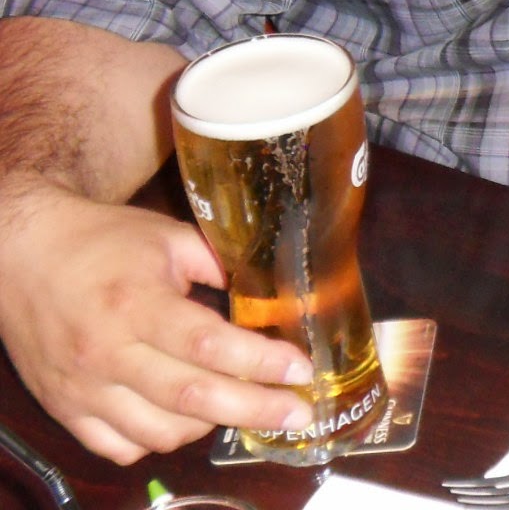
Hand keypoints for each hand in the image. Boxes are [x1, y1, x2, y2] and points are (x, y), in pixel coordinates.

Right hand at [0, 180, 313, 462]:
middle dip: (255, 408)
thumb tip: (270, 294)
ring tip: (242, 405)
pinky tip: (184, 418)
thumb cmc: (103, 242)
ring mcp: (83, 389)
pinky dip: (159, 440)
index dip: (260, 362)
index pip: (208, 345)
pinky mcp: (65, 409)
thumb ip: (220, 266)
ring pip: (159, 431)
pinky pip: (120, 447)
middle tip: (298, 412)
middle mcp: (107, 355)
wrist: (23, 256)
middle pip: (191, 397)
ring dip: (211, 425)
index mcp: (136, 305)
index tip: (302, 369)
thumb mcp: (169, 238)